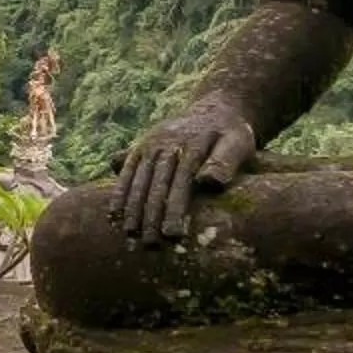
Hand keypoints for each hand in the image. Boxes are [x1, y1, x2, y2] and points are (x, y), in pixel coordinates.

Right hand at [115, 102, 256, 245]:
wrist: (214, 108)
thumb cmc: (230, 133)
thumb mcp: (238, 142)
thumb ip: (225, 161)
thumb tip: (207, 183)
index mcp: (191, 146)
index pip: (180, 183)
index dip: (174, 209)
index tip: (172, 235)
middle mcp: (166, 144)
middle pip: (156, 184)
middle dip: (150, 216)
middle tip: (150, 245)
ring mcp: (150, 145)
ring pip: (139, 179)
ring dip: (132, 208)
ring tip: (129, 234)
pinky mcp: (141, 148)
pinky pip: (127, 171)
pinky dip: (119, 192)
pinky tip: (113, 215)